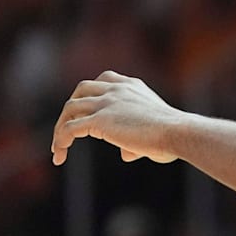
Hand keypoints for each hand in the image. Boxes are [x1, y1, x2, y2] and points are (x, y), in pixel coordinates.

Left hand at [51, 71, 181, 164]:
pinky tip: (60, 156)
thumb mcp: (154, 132)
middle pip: (81, 89)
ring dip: (60, 127)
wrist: (178, 133)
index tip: (88, 110)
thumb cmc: (173, 136)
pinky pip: (69, 128)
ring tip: (58, 148)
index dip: (91, 94)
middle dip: (71, 107)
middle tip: (67, 128)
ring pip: (70, 108)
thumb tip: (126, 154)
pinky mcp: (99, 120)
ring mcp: (107, 102)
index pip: (104, 79)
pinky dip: (60, 141)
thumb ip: (135, 140)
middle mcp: (117, 89)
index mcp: (132, 86)